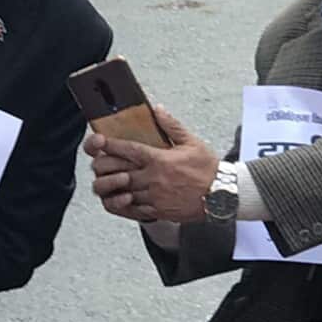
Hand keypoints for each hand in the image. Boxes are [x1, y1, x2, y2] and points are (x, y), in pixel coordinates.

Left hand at [85, 107, 218, 223]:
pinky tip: (119, 199)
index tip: (99, 141)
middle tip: (98, 163)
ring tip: (106, 181)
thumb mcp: (191, 142)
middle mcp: (154, 179)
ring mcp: (155, 198)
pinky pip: (134, 211)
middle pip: (119, 173)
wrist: (223, 195)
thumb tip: (157, 109)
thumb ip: (171, 125)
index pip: (128, 150)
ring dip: (112, 187)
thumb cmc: (209, 169)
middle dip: (105, 168)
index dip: (110, 145)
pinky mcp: (159, 212)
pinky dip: (123, 205)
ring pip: (124, 193)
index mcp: (160, 160)